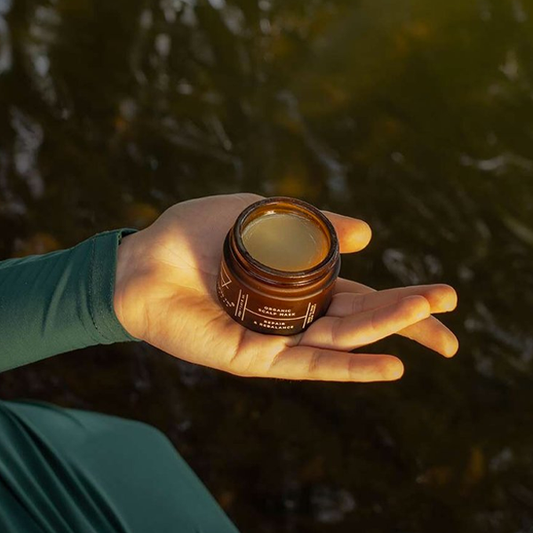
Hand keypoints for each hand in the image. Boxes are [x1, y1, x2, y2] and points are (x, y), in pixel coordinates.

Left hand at [113, 193, 457, 381]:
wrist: (143, 259)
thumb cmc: (194, 234)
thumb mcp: (263, 214)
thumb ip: (314, 225)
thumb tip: (370, 235)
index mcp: (300, 284)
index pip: (361, 295)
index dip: (403, 299)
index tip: (444, 297)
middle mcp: (295, 315)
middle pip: (361, 321)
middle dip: (407, 317)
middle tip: (451, 312)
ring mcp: (276, 338)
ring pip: (342, 340)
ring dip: (387, 332)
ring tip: (431, 323)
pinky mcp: (254, 357)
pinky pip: (306, 363)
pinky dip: (347, 367)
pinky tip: (387, 365)